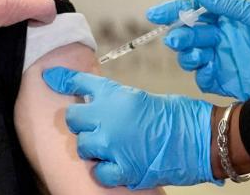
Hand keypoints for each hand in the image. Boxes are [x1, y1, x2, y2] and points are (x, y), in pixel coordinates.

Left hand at [42, 67, 218, 189]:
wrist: (201, 138)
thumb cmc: (176, 115)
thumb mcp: (139, 98)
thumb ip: (113, 101)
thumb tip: (94, 104)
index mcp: (114, 94)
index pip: (79, 83)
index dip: (61, 79)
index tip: (49, 77)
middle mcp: (108, 116)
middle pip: (73, 119)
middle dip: (82, 123)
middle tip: (97, 127)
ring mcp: (113, 143)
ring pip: (82, 146)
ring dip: (93, 148)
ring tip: (110, 147)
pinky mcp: (123, 167)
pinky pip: (98, 171)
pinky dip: (104, 170)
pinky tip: (115, 165)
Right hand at [147, 0, 249, 99]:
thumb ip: (225, 3)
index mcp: (226, 20)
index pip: (193, 11)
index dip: (172, 11)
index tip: (154, 15)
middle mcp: (219, 38)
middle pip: (187, 35)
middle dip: (178, 37)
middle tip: (176, 41)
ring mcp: (219, 59)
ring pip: (189, 56)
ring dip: (187, 56)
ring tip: (197, 57)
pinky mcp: (221, 80)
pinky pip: (201, 77)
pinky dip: (201, 74)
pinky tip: (211, 71)